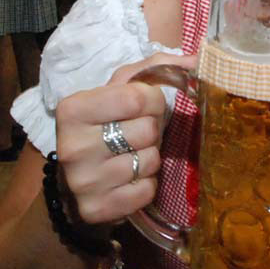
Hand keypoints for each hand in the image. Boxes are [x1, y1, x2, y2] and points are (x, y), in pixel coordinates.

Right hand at [54, 53, 196, 224]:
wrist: (74, 183)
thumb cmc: (104, 126)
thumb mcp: (121, 89)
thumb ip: (157, 67)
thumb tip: (197, 59)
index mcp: (73, 109)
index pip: (136, 97)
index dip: (153, 101)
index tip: (146, 106)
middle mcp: (72, 146)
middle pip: (146, 130)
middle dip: (151, 131)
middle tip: (137, 135)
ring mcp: (82, 182)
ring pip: (149, 162)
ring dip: (150, 159)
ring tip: (131, 156)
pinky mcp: (95, 209)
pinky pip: (145, 191)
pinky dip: (145, 185)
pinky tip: (129, 180)